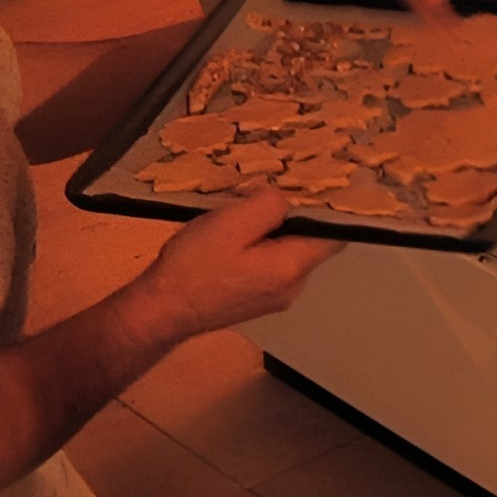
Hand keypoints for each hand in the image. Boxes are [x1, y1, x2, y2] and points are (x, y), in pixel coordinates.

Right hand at [132, 189, 340, 337]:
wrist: (161, 311)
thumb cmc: (194, 266)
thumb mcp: (231, 222)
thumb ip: (269, 205)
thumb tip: (284, 201)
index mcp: (292, 267)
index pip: (335, 236)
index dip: (329, 209)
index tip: (313, 185)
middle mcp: (292, 288)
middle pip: (309, 244)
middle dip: (291, 218)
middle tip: (262, 194)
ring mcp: (274, 298)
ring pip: (286, 254)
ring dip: (270, 233)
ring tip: (240, 214)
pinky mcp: (255, 301)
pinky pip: (268, 266)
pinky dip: (258, 248)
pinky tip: (230, 239)